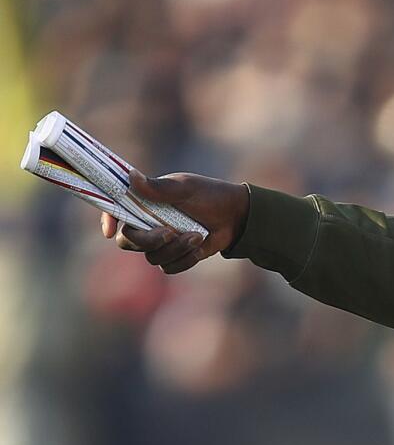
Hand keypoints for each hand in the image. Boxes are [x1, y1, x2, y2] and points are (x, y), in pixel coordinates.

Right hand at [100, 170, 249, 273]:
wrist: (235, 216)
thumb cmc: (209, 195)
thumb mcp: (185, 188)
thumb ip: (158, 187)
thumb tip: (131, 176)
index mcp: (144, 203)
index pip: (115, 211)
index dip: (108, 220)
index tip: (109, 230)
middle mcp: (147, 223)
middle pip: (128, 242)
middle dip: (148, 241)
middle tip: (169, 232)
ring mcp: (161, 242)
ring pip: (152, 257)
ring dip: (176, 249)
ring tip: (197, 235)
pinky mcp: (175, 256)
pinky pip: (169, 268)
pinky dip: (186, 259)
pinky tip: (200, 246)